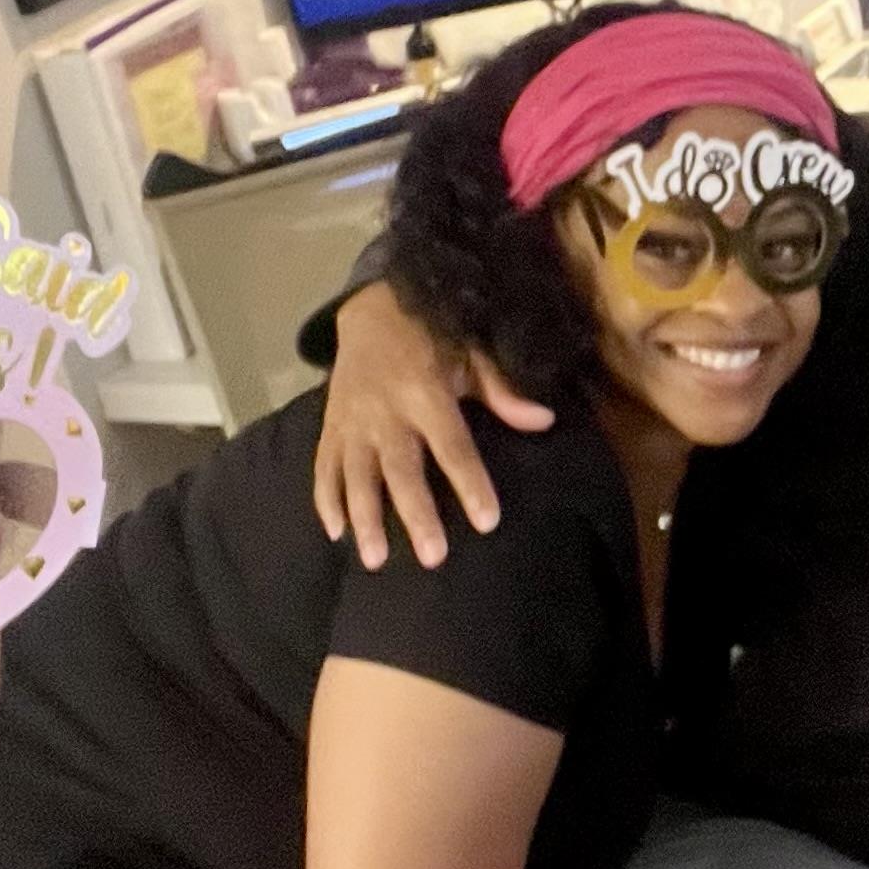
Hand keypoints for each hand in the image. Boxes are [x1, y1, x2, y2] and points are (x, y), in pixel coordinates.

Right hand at [311, 282, 555, 570]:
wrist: (369, 309)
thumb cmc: (432, 336)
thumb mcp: (471, 353)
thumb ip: (502, 392)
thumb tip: (544, 421)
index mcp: (425, 391)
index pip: (452, 445)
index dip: (470, 482)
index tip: (486, 521)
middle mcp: (385, 410)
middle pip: (401, 469)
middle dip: (416, 514)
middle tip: (432, 558)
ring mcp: (352, 420)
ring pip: (356, 474)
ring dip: (365, 517)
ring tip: (375, 559)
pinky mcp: (331, 426)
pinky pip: (324, 466)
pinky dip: (326, 499)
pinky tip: (337, 534)